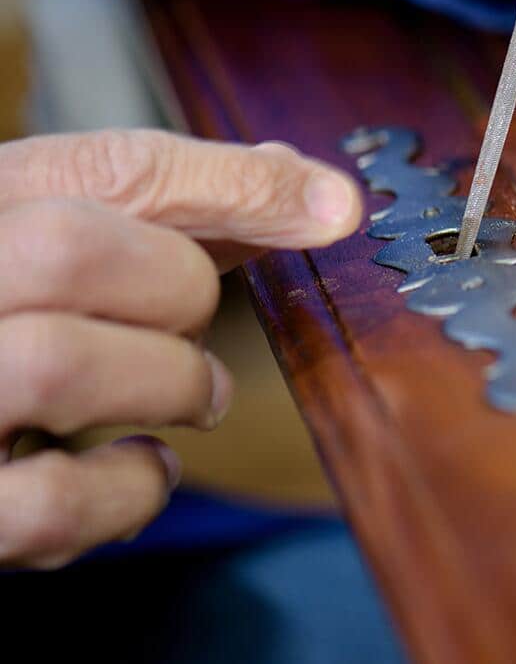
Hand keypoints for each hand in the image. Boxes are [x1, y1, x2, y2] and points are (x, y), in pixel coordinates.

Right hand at [0, 130, 361, 568]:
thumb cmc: (18, 318)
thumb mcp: (75, 245)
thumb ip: (184, 214)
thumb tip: (319, 193)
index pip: (102, 165)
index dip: (232, 185)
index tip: (332, 207)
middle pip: (66, 249)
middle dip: (178, 290)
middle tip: (196, 326)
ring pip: (54, 364)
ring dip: (169, 382)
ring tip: (192, 395)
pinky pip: (50, 502)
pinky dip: (131, 488)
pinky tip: (140, 469)